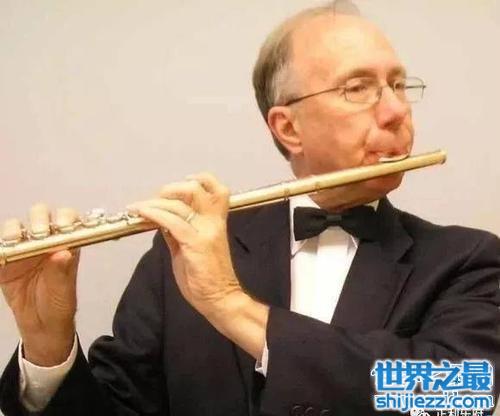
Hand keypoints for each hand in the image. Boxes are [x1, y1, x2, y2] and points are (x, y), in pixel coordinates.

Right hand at [0, 203, 79, 365]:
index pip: (67, 218)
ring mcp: (23, 248)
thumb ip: (61, 272)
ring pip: (14, 227)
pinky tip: (1, 252)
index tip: (61, 226)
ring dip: (12, 230)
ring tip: (14, 241)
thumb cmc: (59, 304)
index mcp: (65, 243)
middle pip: (39, 215)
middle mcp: (45, 240)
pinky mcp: (4, 261)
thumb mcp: (63, 291)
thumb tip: (63, 253)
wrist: (41, 324)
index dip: (64, 217)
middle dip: (38, 220)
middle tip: (38, 233)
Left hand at [128, 174, 268, 359]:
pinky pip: (171, 222)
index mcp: (216, 222)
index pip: (216, 189)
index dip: (199, 179)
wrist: (220, 299)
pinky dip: (153, 214)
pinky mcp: (196, 244)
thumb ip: (178, 233)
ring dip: (154, 202)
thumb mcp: (190, 249)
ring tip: (139, 208)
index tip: (179, 186)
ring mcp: (205, 232)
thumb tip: (162, 220)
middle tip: (155, 200)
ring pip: (180, 203)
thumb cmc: (207, 278)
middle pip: (196, 189)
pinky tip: (141, 214)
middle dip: (170, 189)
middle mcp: (213, 222)